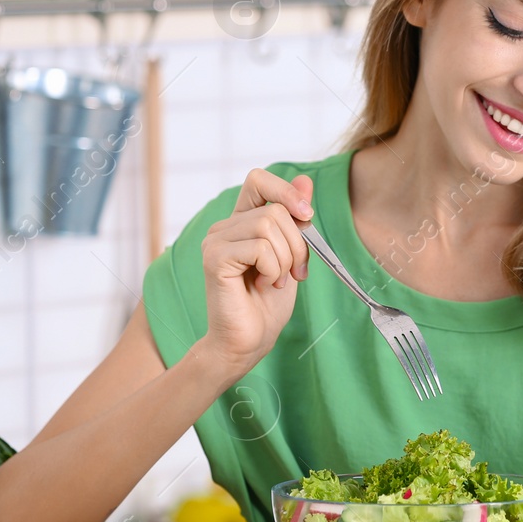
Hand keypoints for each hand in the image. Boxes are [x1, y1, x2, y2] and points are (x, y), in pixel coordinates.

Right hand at [197, 169, 312, 377]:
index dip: (286, 191)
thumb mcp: (292, 255)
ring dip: (285, 259)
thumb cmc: (268, 303)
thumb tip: (305, 180)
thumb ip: (295, 219)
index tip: (306, 215)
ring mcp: (216, 241)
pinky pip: (259, 247)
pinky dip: (272, 269)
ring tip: (275, 281)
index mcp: (241, 221)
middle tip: (294, 273)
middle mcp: (225, 227)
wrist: (249, 341)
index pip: (259, 180)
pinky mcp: (215, 258)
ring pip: (269, 225)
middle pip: (275, 209)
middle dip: (298, 244)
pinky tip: (262, 285)